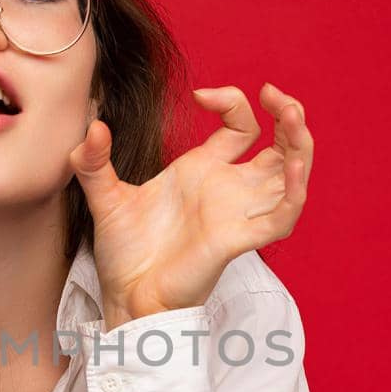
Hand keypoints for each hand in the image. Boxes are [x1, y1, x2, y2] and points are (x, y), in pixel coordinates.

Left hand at [66, 82, 313, 329]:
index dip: (232, 102)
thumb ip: (93, 161)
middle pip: (280, 148)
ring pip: (290, 177)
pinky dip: (292, 193)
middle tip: (275, 94)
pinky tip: (290, 167)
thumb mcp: (105, 197)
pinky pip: (280, 218)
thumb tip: (92, 127)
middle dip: (287, 116)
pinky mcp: (237, 240)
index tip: (199, 95)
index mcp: (204, 170)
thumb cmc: (124, 254)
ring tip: (291, 116)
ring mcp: (237, 214)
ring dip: (299, 146)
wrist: (126, 297)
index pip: (241, 126)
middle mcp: (228, 189)